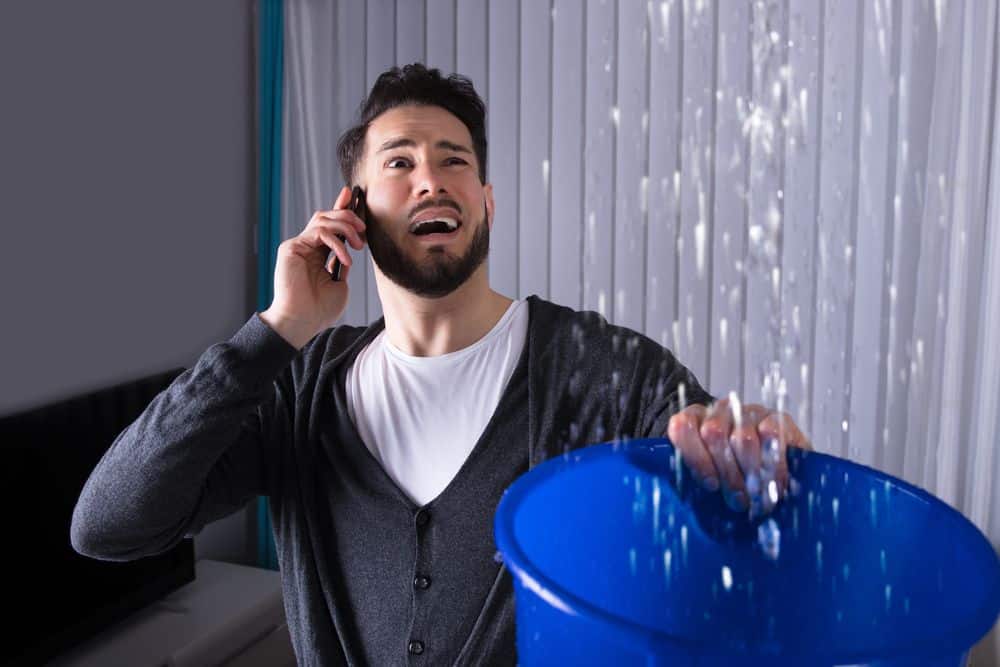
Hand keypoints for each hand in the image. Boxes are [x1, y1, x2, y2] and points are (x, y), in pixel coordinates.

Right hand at [260, 186, 366, 348]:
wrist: (301, 322)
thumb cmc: (319, 310)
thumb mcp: (340, 284)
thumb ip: (343, 265)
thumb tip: (351, 249)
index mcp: (317, 254)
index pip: (330, 225)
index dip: (340, 207)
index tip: (353, 195)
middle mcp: (306, 247)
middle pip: (326, 216)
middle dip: (349, 217)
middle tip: (363, 231)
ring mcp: (298, 246)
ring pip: (323, 219)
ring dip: (346, 228)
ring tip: (358, 246)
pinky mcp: (291, 247)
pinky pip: (318, 232)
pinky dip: (336, 243)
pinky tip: (345, 259)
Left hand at [667, 397, 811, 514]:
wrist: (772, 468)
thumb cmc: (733, 478)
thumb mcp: (710, 481)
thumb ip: (695, 483)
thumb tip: (695, 503)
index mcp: (694, 421)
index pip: (682, 427)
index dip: (695, 457)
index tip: (710, 485)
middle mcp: (720, 411)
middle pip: (713, 434)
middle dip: (728, 474)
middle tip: (738, 501)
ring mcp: (748, 412)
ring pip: (743, 438)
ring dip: (751, 474)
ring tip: (757, 499)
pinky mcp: (776, 417)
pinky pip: (771, 435)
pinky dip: (773, 465)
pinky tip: (775, 484)